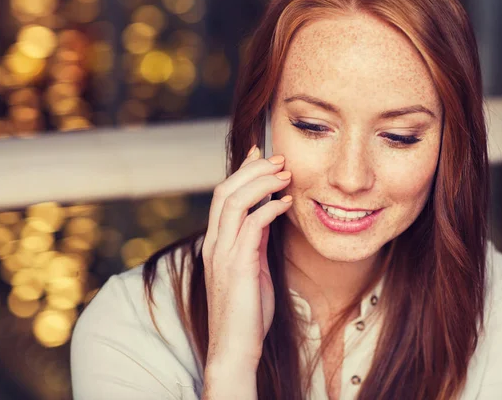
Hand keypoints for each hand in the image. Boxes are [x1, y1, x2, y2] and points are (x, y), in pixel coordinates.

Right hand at [201, 145, 292, 369]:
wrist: (235, 346)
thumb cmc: (246, 310)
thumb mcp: (251, 268)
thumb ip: (254, 241)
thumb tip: (267, 215)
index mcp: (216, 243)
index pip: (223, 195)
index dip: (242, 170)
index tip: (261, 154)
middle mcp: (214, 243)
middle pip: (226, 190)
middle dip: (253, 169)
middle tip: (280, 160)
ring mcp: (223, 253)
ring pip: (235, 201)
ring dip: (262, 182)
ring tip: (285, 174)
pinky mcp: (237, 265)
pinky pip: (252, 225)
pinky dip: (270, 208)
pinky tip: (286, 203)